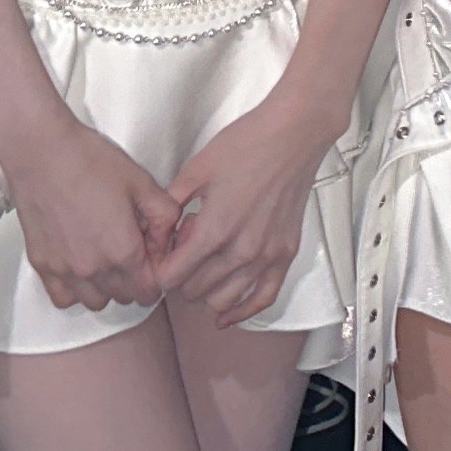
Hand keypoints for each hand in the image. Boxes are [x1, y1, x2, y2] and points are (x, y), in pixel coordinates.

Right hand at [0, 115, 182, 313]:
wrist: (40, 151)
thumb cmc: (89, 161)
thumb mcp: (141, 181)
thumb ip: (164, 214)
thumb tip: (167, 237)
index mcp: (123, 250)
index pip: (150, 289)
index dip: (157, 272)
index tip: (151, 252)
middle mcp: (94, 269)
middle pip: (126, 297)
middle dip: (135, 278)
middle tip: (130, 247)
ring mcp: (65, 271)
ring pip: (97, 302)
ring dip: (107, 287)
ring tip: (105, 256)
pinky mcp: (42, 265)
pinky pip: (64, 298)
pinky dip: (76, 290)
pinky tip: (80, 265)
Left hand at [157, 88, 341, 327]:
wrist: (293, 134)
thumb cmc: (246, 144)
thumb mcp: (196, 169)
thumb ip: (170, 207)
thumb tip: (157, 235)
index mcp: (214, 229)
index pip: (172, 277)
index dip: (159, 270)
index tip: (159, 258)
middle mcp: (241, 251)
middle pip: (194, 291)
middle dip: (181, 276)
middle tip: (184, 249)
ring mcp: (267, 255)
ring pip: (223, 300)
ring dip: (206, 291)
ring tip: (204, 265)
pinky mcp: (285, 254)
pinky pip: (263, 298)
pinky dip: (243, 311)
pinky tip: (226, 316)